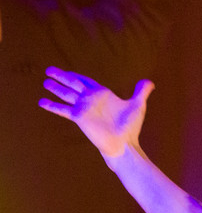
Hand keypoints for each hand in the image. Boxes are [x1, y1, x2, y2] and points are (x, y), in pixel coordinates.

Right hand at [39, 66, 154, 157]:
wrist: (123, 143)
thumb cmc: (131, 126)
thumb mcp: (137, 105)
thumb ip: (141, 92)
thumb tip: (149, 82)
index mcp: (102, 94)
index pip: (86, 81)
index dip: (76, 76)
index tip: (67, 72)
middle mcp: (91, 99)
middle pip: (73, 84)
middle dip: (62, 77)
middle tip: (49, 69)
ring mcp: (84, 108)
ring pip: (66, 94)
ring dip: (56, 88)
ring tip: (44, 82)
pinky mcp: (79, 117)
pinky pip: (63, 109)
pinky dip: (52, 105)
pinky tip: (41, 102)